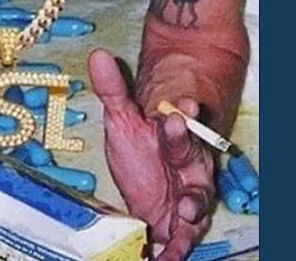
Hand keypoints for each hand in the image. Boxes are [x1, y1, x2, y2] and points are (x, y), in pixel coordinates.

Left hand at [88, 48, 214, 260]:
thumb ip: (113, 89)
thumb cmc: (141, 142)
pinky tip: (167, 257)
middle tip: (178, 145)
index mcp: (176, 136)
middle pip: (192, 158)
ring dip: (194, 204)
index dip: (183, 115)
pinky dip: (177, 247)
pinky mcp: (182, 223)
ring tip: (187, 208)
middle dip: (185, 152)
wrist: (152, 172)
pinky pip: (184, 236)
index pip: (183, 122)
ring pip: (198, 198)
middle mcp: (189, 163)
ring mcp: (190, 194)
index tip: (178, 107)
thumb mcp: (123, 117)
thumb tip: (97, 54)